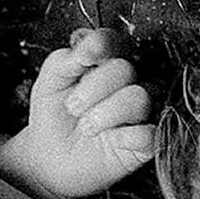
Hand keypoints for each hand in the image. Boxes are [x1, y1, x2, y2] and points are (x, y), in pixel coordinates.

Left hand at [20, 28, 157, 195]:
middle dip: (92, 89)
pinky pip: (149, 134)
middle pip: (124, 69)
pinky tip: (111, 140)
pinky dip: (127, 137)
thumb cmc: (55, 115)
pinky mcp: (146, 142)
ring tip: (87, 128)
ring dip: (105, 115)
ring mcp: (140, 112)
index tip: (83, 61)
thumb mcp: (50, 82)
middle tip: (72, 108)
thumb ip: (65, 59)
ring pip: (138, 99)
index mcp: (104, 62)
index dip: (100, 46)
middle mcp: (126, 82)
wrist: (51, 158)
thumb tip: (87, 48)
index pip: (113, 40)